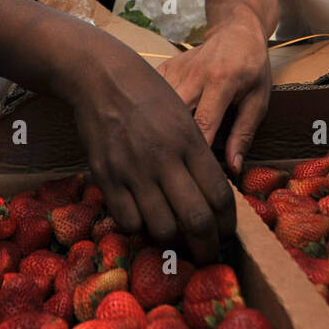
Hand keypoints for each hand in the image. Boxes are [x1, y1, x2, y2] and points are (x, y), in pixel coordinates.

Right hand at [0, 0, 236, 263]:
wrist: (101, 77)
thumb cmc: (150, 93)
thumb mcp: (185, 116)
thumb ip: (200, 153)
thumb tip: (215, 192)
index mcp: (191, 141)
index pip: (219, 196)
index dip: (227, 224)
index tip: (225, 232)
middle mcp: (165, 159)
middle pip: (196, 220)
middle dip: (206, 245)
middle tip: (206, 251)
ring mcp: (133, 170)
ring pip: (162, 228)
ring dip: (171, 239)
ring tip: (174, 236)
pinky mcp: (106, 177)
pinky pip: (127, 220)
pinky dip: (139, 227)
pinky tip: (144, 219)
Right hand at [159, 16, 272, 175]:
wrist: (236, 31)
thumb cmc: (251, 68)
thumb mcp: (257, 99)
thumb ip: (244, 133)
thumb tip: (232, 169)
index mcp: (221, 80)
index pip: (203, 123)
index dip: (196, 153)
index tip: (195, 178)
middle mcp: (194, 75)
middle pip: (173, 116)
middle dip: (171, 145)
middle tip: (170, 172)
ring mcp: (176, 69)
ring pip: (156, 107)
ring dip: (156, 132)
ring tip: (154, 157)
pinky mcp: (164, 68)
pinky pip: (151, 95)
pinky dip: (148, 114)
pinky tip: (147, 132)